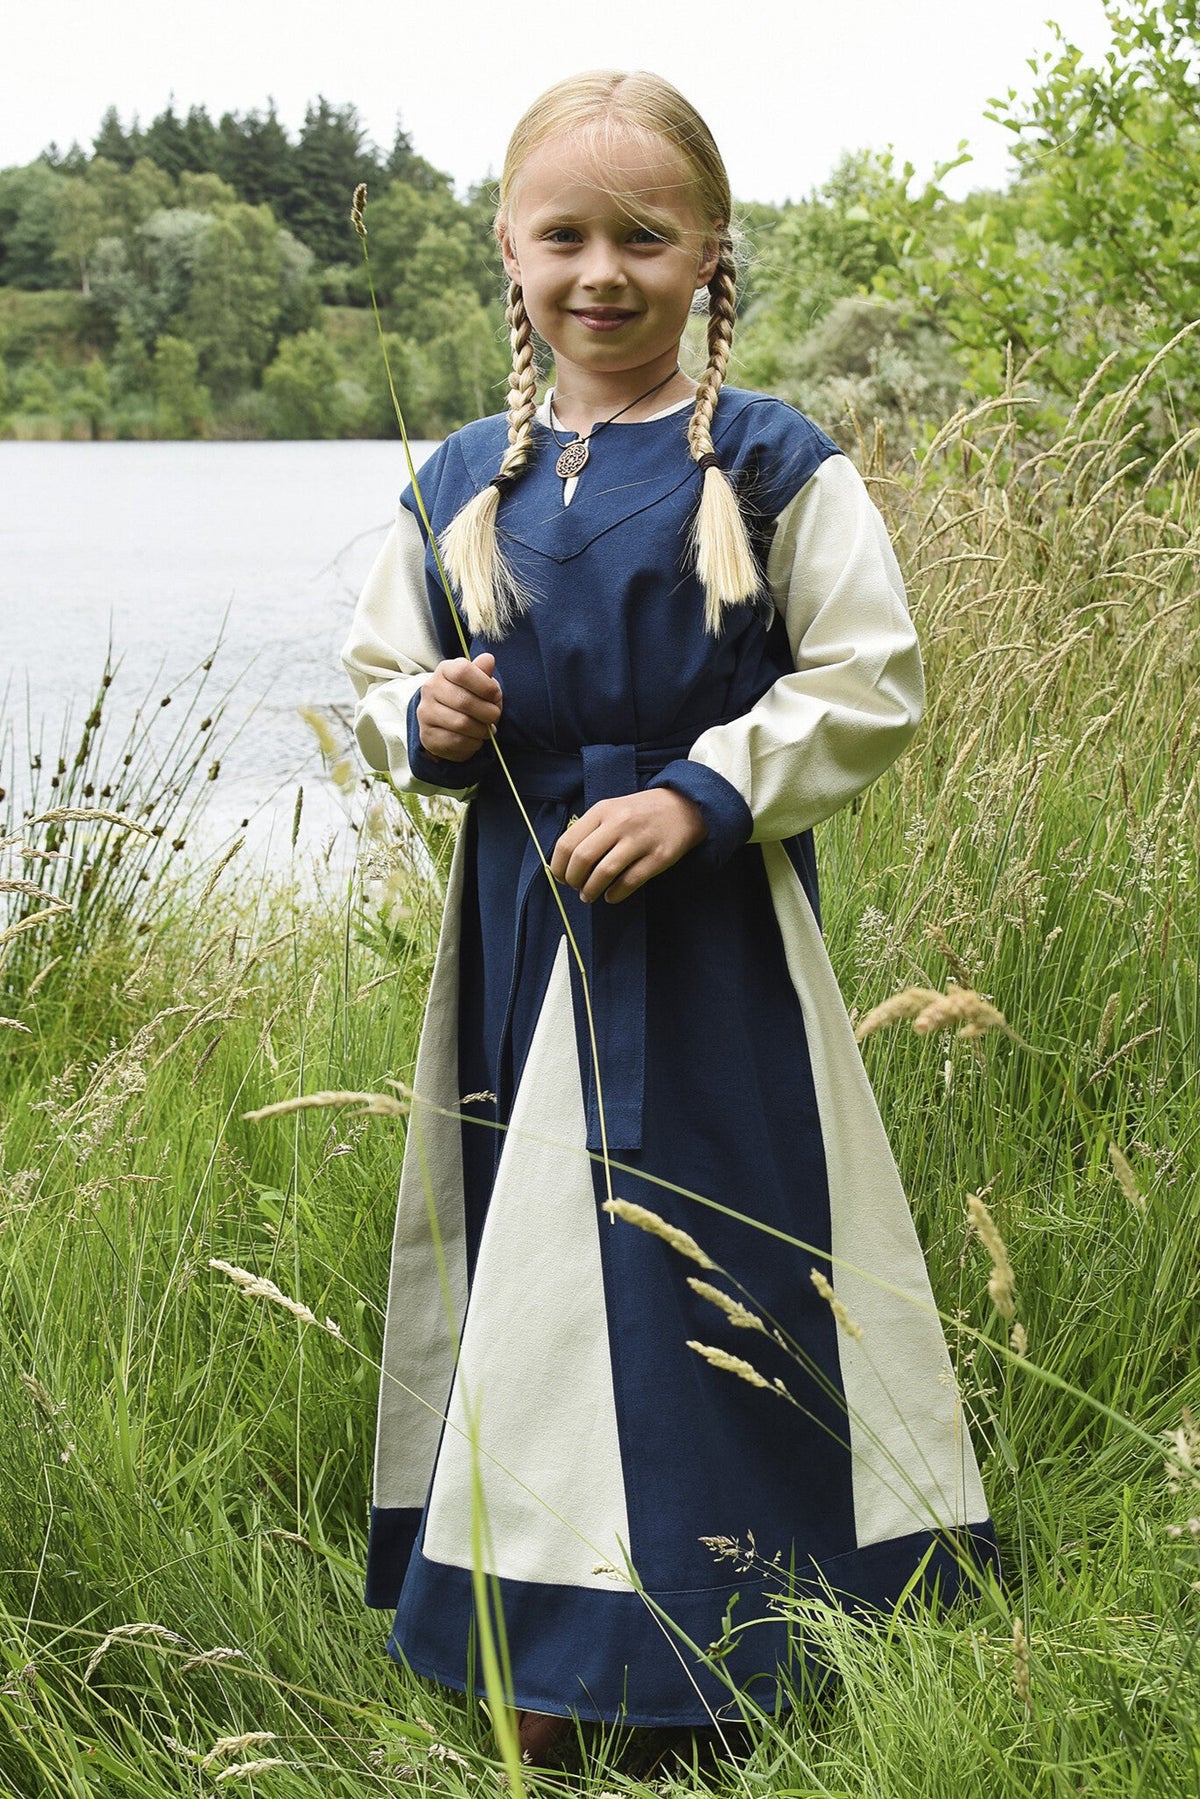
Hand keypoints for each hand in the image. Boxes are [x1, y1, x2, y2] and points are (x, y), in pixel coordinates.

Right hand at [417, 654, 501, 761]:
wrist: (445, 721)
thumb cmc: (468, 697)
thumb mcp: (478, 682)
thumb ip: (483, 672)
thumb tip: (488, 659)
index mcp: (444, 670)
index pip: (463, 671)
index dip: (485, 685)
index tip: (495, 696)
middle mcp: (430, 689)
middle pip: (464, 701)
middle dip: (488, 712)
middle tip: (494, 716)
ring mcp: (426, 713)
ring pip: (461, 724)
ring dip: (482, 730)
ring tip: (486, 729)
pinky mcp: (427, 735)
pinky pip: (455, 741)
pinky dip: (472, 743)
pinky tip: (475, 739)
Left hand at [550, 788, 706, 904]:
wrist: (683, 807)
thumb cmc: (640, 812)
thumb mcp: (612, 809)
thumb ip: (589, 830)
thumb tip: (566, 862)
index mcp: (602, 811)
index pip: (567, 842)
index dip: (559, 866)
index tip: (561, 876)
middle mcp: (619, 823)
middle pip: (582, 859)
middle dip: (573, 880)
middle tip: (575, 887)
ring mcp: (640, 840)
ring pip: (604, 873)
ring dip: (591, 890)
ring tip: (589, 895)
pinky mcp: (658, 857)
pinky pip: (629, 882)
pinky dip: (615, 894)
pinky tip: (611, 896)